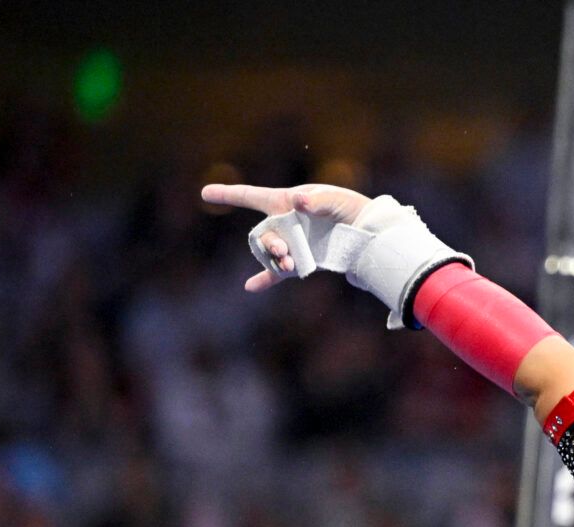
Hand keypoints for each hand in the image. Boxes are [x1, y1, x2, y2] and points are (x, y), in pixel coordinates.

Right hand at [200, 183, 371, 290]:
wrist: (367, 234)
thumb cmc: (349, 208)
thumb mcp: (335, 199)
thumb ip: (316, 200)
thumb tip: (297, 201)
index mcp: (285, 202)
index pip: (252, 196)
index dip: (229, 194)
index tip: (206, 193)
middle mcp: (283, 223)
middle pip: (262, 233)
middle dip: (268, 243)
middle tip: (282, 252)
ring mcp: (290, 243)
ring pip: (270, 253)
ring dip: (273, 260)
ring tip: (289, 266)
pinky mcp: (299, 261)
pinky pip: (276, 273)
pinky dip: (264, 279)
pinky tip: (250, 287)